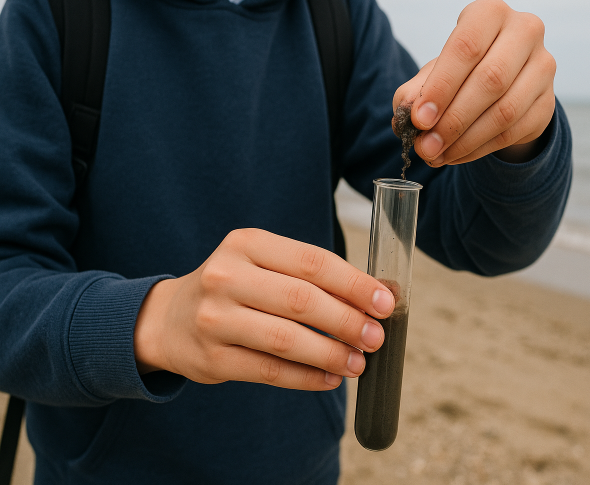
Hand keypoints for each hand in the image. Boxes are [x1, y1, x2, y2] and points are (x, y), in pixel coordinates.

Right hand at [133, 229, 394, 390]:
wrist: (169, 319)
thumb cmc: (236, 288)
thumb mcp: (263, 264)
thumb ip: (311, 276)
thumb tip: (377, 297)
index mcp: (247, 244)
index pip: (313, 262)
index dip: (355, 284)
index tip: (386, 303)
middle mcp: (226, 276)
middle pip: (302, 301)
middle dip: (348, 321)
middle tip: (376, 338)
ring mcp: (215, 319)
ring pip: (286, 340)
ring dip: (331, 354)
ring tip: (358, 363)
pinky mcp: (212, 359)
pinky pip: (270, 371)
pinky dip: (307, 377)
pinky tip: (330, 378)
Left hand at [393, 0, 555, 165]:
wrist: (503, 82)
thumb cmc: (462, 70)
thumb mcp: (435, 73)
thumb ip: (415, 92)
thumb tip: (407, 117)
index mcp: (490, 13)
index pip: (466, 47)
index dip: (441, 87)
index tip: (419, 119)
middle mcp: (525, 32)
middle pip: (490, 80)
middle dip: (453, 119)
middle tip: (426, 146)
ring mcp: (543, 67)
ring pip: (505, 110)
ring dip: (466, 140)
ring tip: (438, 155)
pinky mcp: (547, 102)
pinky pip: (514, 131)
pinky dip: (480, 148)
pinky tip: (457, 155)